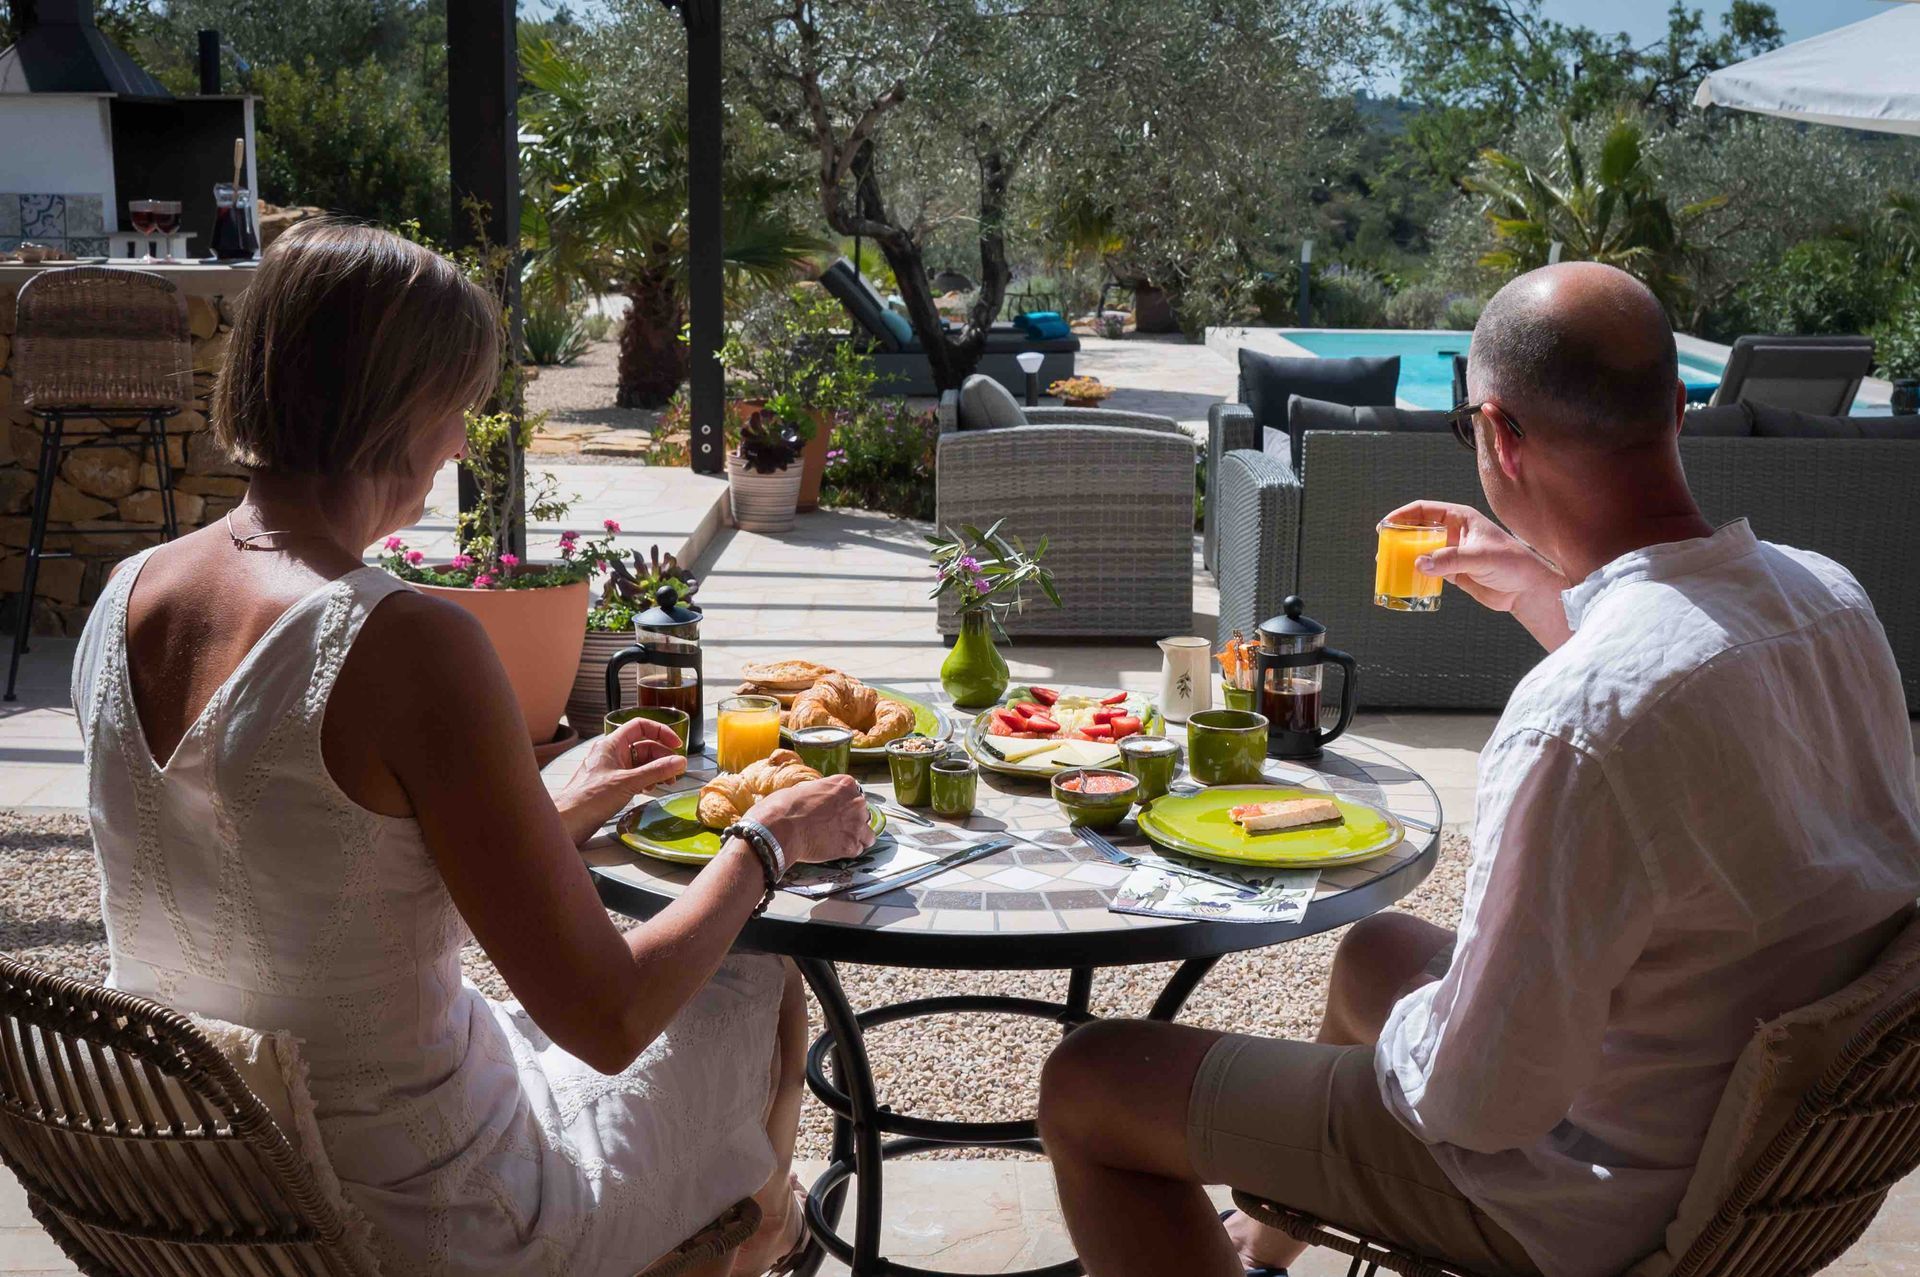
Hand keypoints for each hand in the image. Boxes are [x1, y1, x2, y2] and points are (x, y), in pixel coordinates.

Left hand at [556, 715, 687, 843]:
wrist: (569, 821)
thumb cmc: (589, 798)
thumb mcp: (628, 782)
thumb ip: (656, 771)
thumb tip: (680, 762)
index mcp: (611, 744)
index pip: (640, 726)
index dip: (660, 732)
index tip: (677, 744)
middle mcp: (612, 754)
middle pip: (644, 746)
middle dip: (662, 756)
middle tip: (676, 770)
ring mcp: (612, 769)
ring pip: (641, 763)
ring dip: (657, 770)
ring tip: (667, 782)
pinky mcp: (612, 785)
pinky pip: (635, 776)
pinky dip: (647, 780)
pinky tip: (651, 789)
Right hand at [750, 775, 876, 865]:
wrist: (781, 829)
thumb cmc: (785, 807)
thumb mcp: (803, 789)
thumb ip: (819, 793)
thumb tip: (814, 799)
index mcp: (844, 784)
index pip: (853, 793)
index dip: (843, 804)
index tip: (834, 810)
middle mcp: (856, 802)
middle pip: (862, 813)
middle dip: (850, 820)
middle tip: (833, 827)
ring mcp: (856, 824)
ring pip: (867, 834)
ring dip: (856, 837)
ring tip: (839, 841)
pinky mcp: (851, 845)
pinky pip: (858, 849)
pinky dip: (849, 851)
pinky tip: (835, 850)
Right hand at [1385, 501, 1566, 613]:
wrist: (1526, 589)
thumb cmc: (1512, 563)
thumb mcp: (1480, 557)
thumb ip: (1450, 558)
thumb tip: (1419, 563)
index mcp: (1460, 517)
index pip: (1424, 510)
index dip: (1402, 515)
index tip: (1385, 525)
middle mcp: (1453, 532)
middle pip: (1417, 529)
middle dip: (1399, 537)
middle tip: (1383, 548)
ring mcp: (1451, 551)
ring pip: (1420, 549)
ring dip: (1405, 556)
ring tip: (1388, 564)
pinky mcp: (1452, 571)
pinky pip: (1428, 569)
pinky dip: (1415, 573)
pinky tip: (1405, 578)